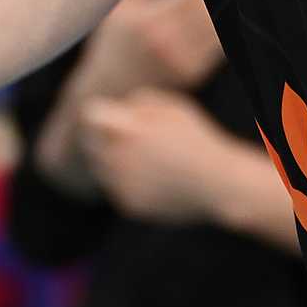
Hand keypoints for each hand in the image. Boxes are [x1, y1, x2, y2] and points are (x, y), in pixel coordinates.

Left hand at [79, 88, 233, 223]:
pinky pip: (115, 187)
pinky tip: (154, 178)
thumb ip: (138, 101)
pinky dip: (127, 182)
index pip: (90, 116)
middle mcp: (120, 158)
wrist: (217, 185)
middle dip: (104, 137)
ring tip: (148, 159)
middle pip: (89, 142)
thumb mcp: (173, 107)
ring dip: (113, 160)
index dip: (98, 113)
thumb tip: (114, 109)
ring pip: (100, 167)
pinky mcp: (128, 204)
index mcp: (130, 130)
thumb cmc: (197, 140)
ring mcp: (122, 184)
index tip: (108, 116)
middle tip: (131, 138)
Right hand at [84, 0, 221, 92]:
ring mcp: (181, 58)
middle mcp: (166, 40)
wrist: (111, 87)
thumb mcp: (120, 7)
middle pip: (210, 9)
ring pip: (217, 28)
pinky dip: (220, 31)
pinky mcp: (192, 72)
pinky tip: (221, 18)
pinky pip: (217, 46)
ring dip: (224, 10)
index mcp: (149, 19)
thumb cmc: (116, 41)